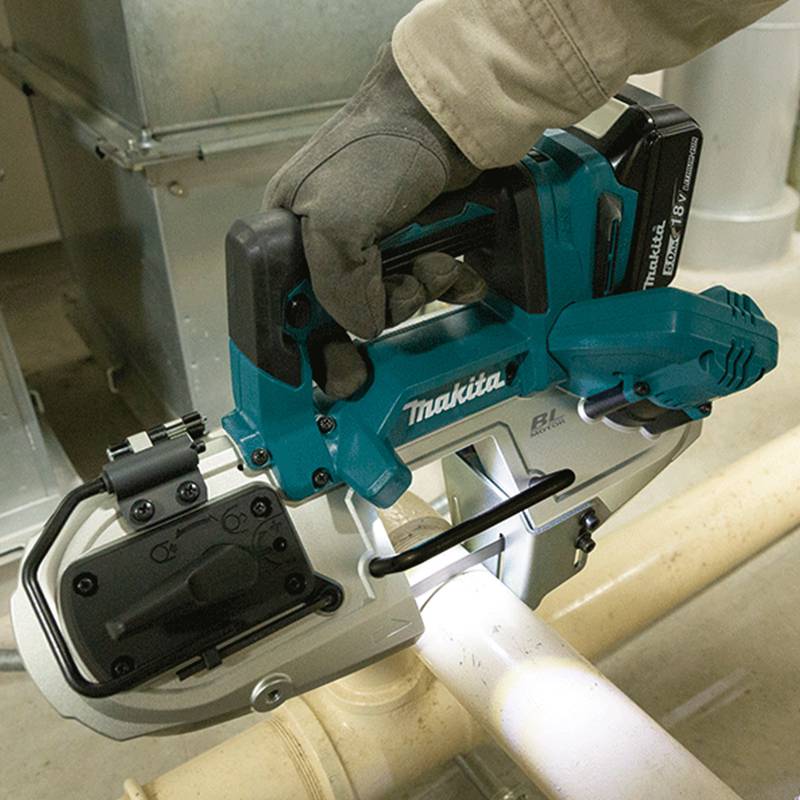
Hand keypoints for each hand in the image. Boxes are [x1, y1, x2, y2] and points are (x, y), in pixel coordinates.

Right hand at [263, 44, 485, 398]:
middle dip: (388, 306)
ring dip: (424, 288)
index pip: (293, 314)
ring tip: (433, 255)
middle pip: (354, 314)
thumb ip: (336, 290)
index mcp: (291, 241)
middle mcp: (330, 246)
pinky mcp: (415, 239)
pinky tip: (455, 263)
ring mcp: (376, 244)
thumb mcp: (336, 223)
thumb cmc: (380, 147)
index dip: (316, 345)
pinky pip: (431, 286)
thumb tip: (359, 327)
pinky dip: (448, 282)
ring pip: (398, 303)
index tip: (340, 371)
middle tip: (403, 286)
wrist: (445, 115)